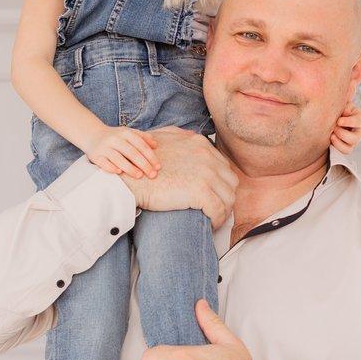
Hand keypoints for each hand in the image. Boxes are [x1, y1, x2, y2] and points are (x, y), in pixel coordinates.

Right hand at [82, 124, 159, 178]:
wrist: (92, 135)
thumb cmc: (116, 137)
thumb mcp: (129, 133)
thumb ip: (143, 137)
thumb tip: (155, 145)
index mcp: (125, 133)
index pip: (141, 145)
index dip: (150, 156)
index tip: (158, 167)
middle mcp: (114, 139)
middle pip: (131, 152)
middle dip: (143, 164)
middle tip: (152, 175)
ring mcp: (104, 147)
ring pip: (118, 158)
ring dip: (130, 168)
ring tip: (139, 176)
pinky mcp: (95, 155)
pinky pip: (103, 163)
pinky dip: (111, 167)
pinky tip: (119, 172)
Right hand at [120, 127, 238, 227]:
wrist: (130, 175)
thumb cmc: (141, 161)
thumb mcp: (162, 137)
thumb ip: (180, 135)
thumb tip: (190, 137)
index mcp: (200, 144)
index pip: (223, 167)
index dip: (221, 184)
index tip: (215, 195)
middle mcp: (207, 156)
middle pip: (230, 182)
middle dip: (225, 197)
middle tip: (216, 209)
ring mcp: (205, 173)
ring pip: (228, 198)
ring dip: (223, 211)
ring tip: (213, 219)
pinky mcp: (200, 191)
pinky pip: (219, 210)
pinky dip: (217, 220)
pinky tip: (210, 224)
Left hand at [330, 100, 360, 152]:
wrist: (335, 118)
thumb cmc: (340, 111)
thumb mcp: (343, 106)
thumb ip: (344, 107)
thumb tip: (344, 113)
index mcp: (360, 119)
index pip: (358, 122)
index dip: (349, 122)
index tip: (339, 121)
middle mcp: (360, 132)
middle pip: (355, 138)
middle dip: (342, 134)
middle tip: (334, 128)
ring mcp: (354, 141)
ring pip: (350, 147)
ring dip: (338, 142)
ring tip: (332, 134)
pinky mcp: (348, 147)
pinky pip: (345, 151)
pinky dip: (337, 146)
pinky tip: (331, 139)